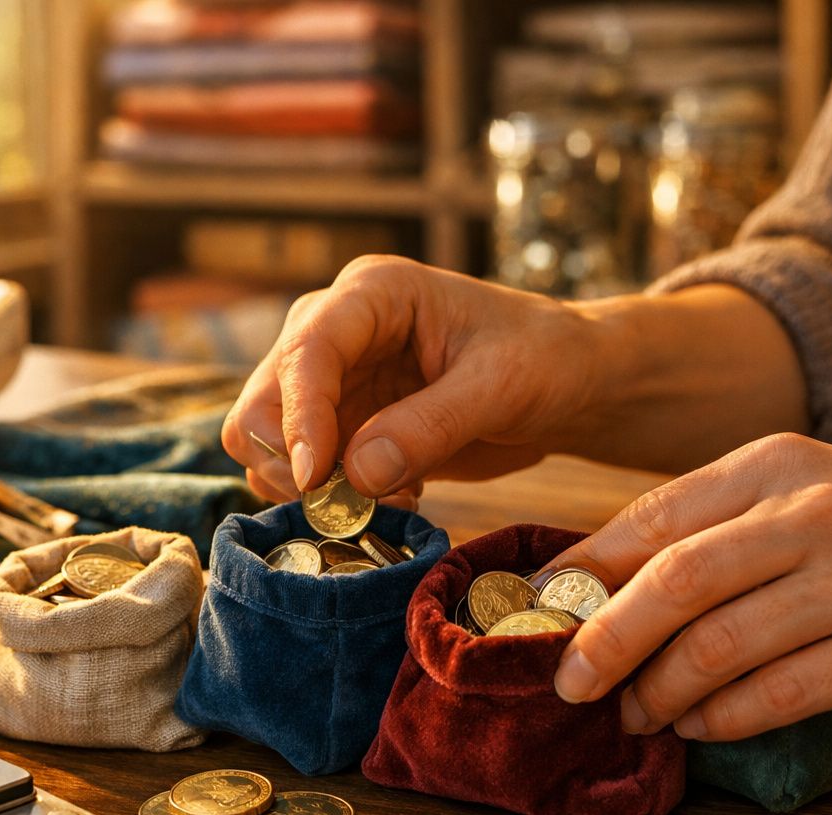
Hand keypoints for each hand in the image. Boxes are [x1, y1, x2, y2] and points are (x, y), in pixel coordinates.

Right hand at [221, 256, 606, 500]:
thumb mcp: (501, 387)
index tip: (314, 477)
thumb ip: (430, 426)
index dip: (299, 416)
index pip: (306, 350)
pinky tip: (394, 497)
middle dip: (290, 459)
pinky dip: (331, 500)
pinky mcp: (343, 427)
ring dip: (310, 488)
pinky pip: (302, 473)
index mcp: (374, 293)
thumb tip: (356, 475)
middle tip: (346, 503)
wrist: (569, 384)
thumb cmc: (546, 360)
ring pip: (267, 442)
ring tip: (388, 499)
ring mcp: (335, 382)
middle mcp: (337, 331)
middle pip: (261, 399)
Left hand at [547, 433, 831, 740]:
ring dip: (656, 692)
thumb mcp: (806, 493)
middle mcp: (816, 515)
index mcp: (778, 465)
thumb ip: (713, 526)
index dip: (582, 572)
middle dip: (602, 641)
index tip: (537, 611)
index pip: (653, 517)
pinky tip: (697, 726)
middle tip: (567, 683)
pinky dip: (720, 719)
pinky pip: (776, 696)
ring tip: (633, 714)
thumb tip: (597, 583)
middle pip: (673, 583)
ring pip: (717, 647)